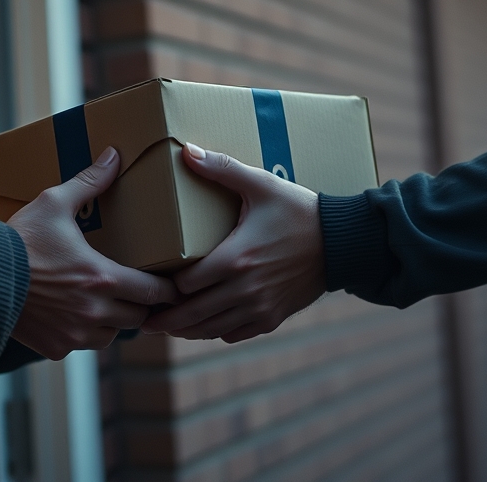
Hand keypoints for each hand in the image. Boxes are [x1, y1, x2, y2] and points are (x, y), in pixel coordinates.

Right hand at [8, 146, 178, 359]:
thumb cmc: (21, 240)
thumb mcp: (55, 203)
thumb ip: (90, 182)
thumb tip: (114, 155)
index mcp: (103, 278)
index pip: (155, 292)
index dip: (168, 290)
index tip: (173, 286)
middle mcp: (95, 312)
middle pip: (138, 318)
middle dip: (140, 304)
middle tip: (139, 291)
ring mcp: (75, 334)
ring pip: (112, 336)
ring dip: (113, 322)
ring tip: (105, 303)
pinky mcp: (55, 348)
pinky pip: (81, 346)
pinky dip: (82, 334)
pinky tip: (72, 316)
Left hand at [141, 142, 323, 342]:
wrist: (342, 242)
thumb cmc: (299, 211)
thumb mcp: (261, 185)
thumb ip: (223, 168)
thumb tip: (187, 151)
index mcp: (235, 259)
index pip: (185, 283)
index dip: (165, 285)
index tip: (150, 281)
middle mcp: (245, 290)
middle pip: (192, 314)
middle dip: (166, 318)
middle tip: (144, 318)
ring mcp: (259, 308)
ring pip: (210, 329)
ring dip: (187, 330)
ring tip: (167, 326)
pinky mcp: (272, 318)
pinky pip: (234, 334)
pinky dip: (215, 331)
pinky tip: (203, 325)